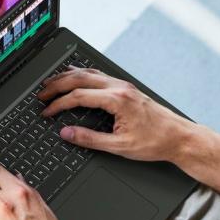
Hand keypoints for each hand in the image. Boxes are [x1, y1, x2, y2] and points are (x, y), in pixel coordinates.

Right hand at [38, 66, 190, 161]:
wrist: (178, 137)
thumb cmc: (155, 142)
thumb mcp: (119, 147)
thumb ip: (90, 139)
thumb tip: (67, 133)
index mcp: (117, 100)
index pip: (78, 96)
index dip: (58, 104)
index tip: (46, 112)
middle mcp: (120, 88)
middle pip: (79, 78)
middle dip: (56, 84)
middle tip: (41, 93)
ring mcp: (123, 86)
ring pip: (89, 73)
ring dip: (68, 77)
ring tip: (51, 83)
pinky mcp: (126, 89)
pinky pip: (99, 75)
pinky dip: (82, 75)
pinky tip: (76, 79)